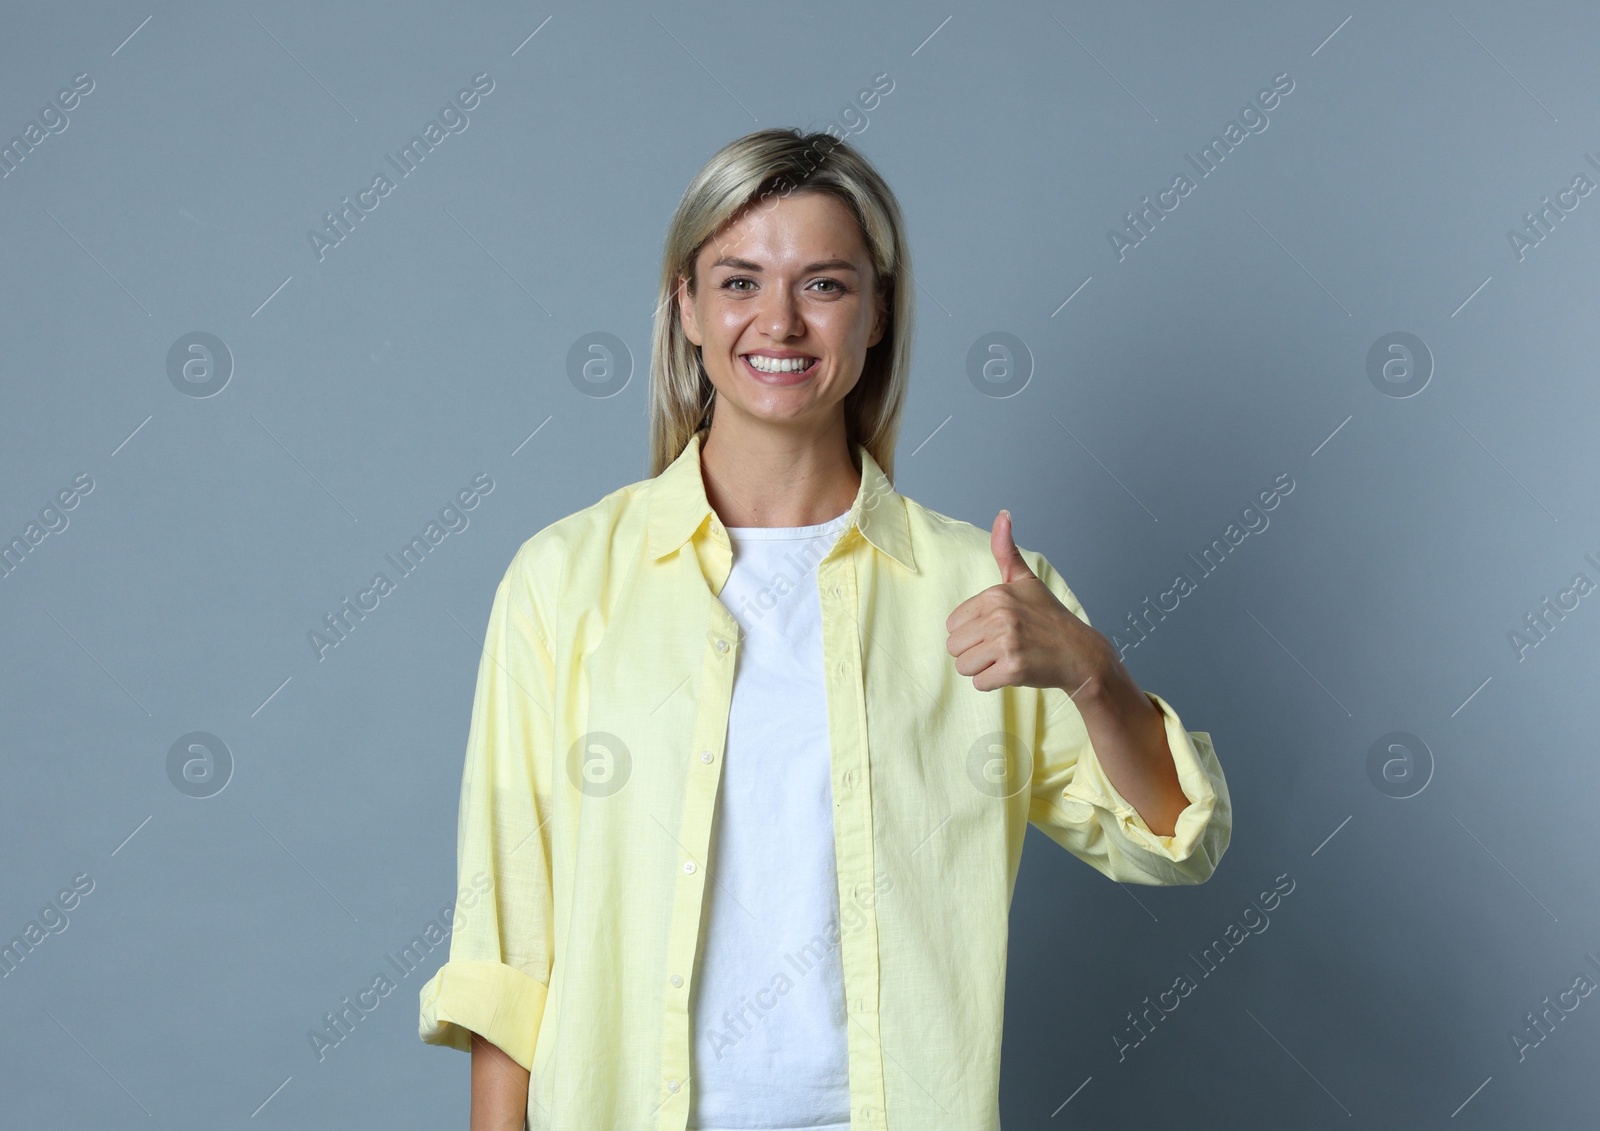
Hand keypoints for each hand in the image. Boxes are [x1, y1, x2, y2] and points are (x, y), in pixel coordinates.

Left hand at [945, 509, 1115, 694]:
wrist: (1081, 654)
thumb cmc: (1049, 619)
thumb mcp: (1026, 581)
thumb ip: (1006, 551)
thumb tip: (1003, 514)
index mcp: (996, 595)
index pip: (952, 625)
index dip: (972, 632)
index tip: (998, 630)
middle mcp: (1000, 616)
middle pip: (954, 647)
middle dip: (975, 653)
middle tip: (1003, 647)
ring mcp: (1007, 643)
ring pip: (964, 667)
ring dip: (983, 669)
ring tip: (1008, 658)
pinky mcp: (1013, 669)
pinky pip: (980, 683)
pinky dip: (994, 683)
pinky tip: (1015, 671)